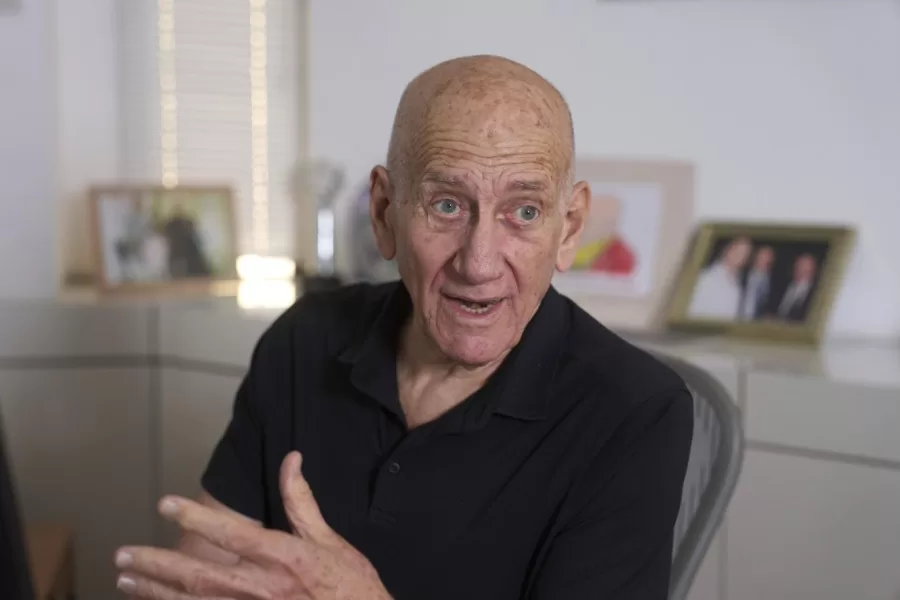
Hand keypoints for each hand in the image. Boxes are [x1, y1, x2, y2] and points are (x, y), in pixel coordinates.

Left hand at [114, 452, 391, 598]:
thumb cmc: (351, 586)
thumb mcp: (332, 541)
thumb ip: (302, 501)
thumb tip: (291, 459)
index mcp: (284, 559)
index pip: (231, 534)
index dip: (195, 517)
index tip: (165, 504)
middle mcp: (263, 590)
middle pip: (197, 576)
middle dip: (155, 565)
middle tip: (122, 555)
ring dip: (155, 593)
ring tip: (126, 580)